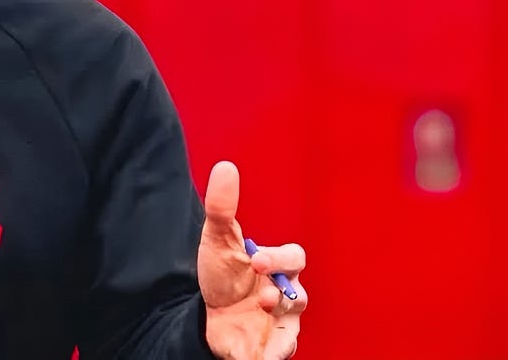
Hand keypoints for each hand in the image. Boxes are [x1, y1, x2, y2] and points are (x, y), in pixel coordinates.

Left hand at [198, 161, 306, 359]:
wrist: (206, 315)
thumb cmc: (221, 275)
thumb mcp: (216, 240)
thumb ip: (221, 207)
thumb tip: (225, 167)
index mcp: (278, 266)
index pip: (296, 257)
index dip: (281, 257)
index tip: (256, 259)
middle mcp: (286, 294)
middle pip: (301, 296)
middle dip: (284, 295)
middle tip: (264, 295)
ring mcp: (281, 323)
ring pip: (293, 326)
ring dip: (279, 326)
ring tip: (260, 317)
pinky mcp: (270, 346)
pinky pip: (280, 352)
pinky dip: (270, 355)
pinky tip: (257, 357)